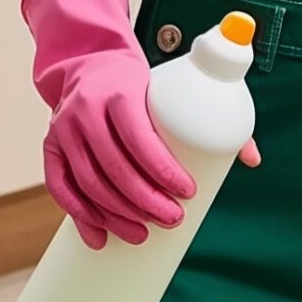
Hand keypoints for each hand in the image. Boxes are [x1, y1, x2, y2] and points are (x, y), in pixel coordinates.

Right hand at [23, 0, 203, 249]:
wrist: (91, 62)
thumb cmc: (142, 81)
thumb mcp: (175, 84)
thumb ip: (214, 115)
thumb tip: (251, 158)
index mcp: (121, 93)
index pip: (140, 139)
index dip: (163, 171)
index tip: (188, 192)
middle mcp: (87, 112)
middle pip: (114, 168)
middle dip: (144, 201)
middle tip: (173, 219)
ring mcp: (64, 131)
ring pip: (89, 183)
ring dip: (116, 216)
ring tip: (144, 233)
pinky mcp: (51, 147)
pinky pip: (62, 188)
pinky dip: (81, 217)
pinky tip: (99, 239)